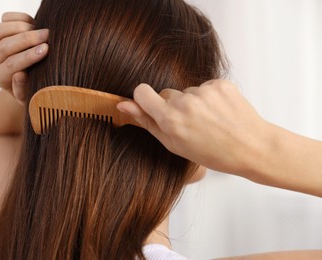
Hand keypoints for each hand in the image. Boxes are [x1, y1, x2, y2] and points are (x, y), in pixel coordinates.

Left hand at [0, 12, 48, 104]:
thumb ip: (23, 91)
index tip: (47, 50)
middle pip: (5, 46)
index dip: (28, 57)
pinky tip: (34, 23)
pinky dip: (19, 18)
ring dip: (20, 27)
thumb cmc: (32, 92)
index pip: (12, 66)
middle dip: (28, 40)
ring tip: (41, 30)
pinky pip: (4, 19)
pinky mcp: (1, 32)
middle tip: (48, 36)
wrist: (29, 83)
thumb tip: (20, 75)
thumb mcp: (30, 98)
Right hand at [117, 80, 269, 175]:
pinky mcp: (220, 84)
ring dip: (193, 103)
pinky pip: (204, 87)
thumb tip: (124, 105)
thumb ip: (148, 123)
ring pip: (187, 91)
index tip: (151, 105)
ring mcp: (204, 91)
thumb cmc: (213, 153)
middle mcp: (185, 101)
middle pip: (166, 93)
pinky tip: (218, 113)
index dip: (143, 98)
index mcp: (170, 119)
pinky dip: (209, 98)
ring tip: (209, 121)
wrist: (252, 147)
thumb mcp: (174, 145)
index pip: (142, 91)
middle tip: (189, 124)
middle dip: (172, 106)